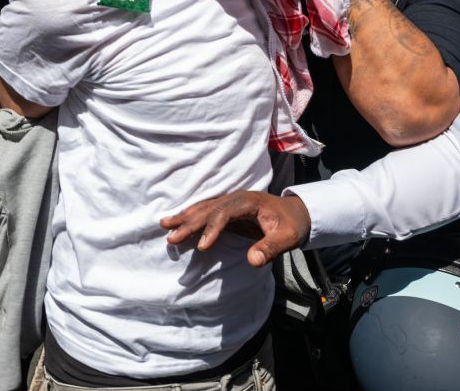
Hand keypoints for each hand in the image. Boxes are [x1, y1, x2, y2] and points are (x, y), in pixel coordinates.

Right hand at [160, 191, 310, 266]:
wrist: (296, 213)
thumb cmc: (292, 224)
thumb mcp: (288, 238)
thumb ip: (270, 248)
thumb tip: (253, 262)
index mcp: (249, 201)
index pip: (224, 213)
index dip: (212, 228)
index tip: (201, 247)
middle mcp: (235, 198)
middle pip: (208, 209)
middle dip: (189, 223)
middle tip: (171, 237)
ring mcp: (230, 202)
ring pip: (203, 208)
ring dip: (184, 217)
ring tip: (163, 224)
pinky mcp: (227, 210)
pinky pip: (205, 212)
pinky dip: (190, 217)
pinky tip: (177, 222)